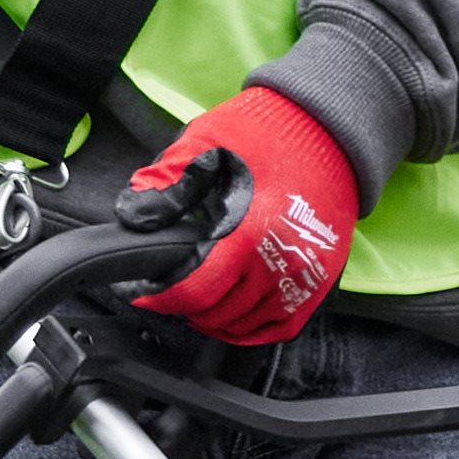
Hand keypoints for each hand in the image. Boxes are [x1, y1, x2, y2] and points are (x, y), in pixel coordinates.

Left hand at [124, 88, 361, 347]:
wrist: (325, 129)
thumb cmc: (266, 133)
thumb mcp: (204, 146)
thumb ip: (163, 184)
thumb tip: (132, 218)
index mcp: (248, 232)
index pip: (194, 291)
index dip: (159, 298)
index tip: (140, 292)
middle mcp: (280, 262)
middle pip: (217, 313)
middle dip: (183, 305)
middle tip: (168, 288)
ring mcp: (304, 275)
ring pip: (246, 325)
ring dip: (213, 319)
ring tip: (196, 301)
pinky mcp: (320, 279)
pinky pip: (281, 326)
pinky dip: (250, 329)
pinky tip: (231, 313)